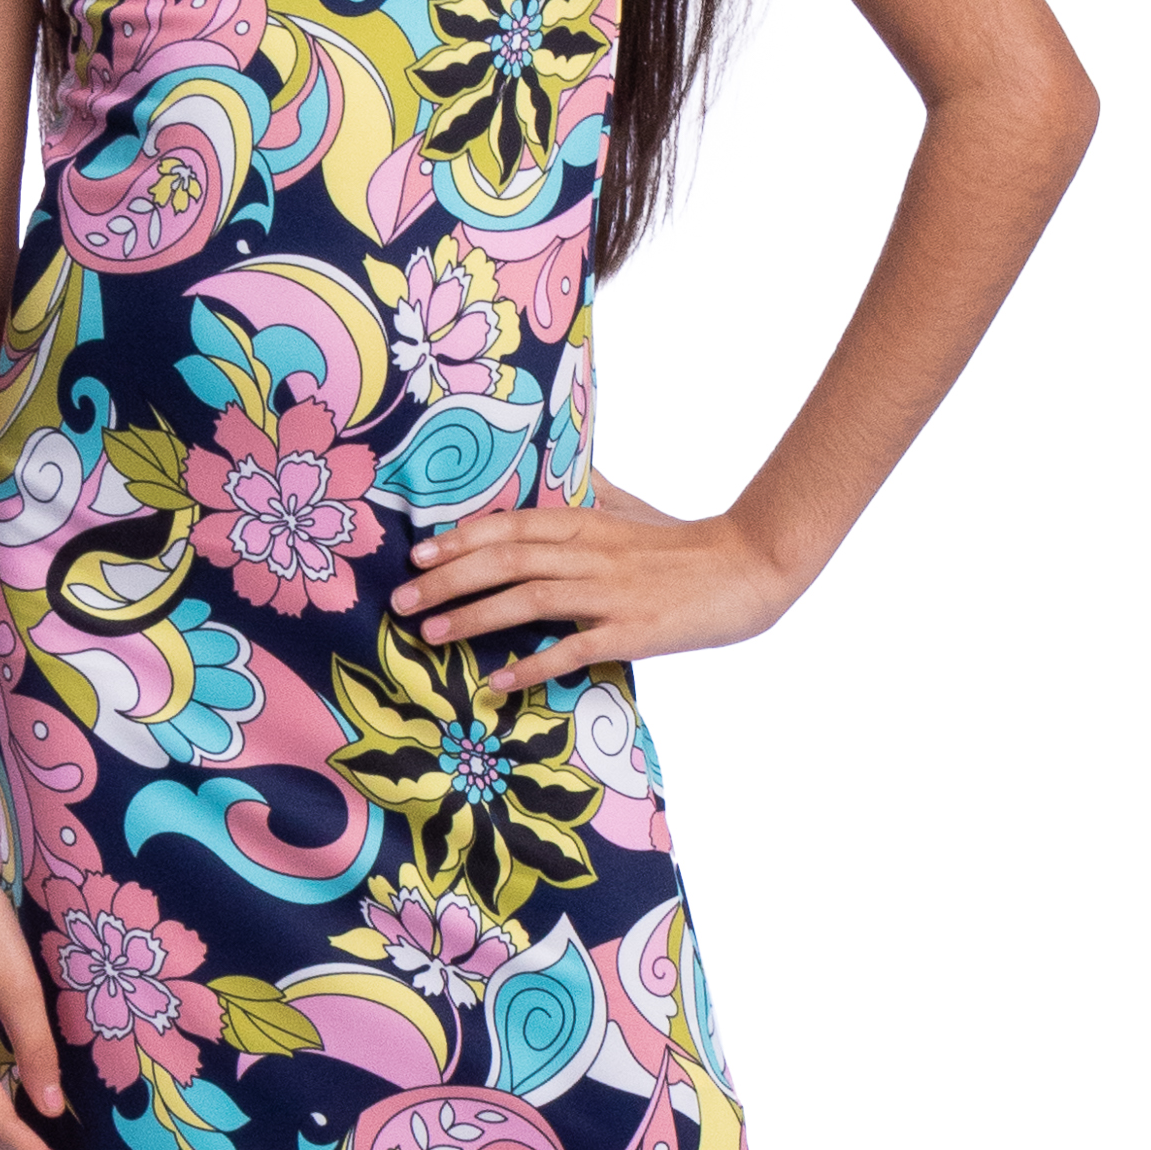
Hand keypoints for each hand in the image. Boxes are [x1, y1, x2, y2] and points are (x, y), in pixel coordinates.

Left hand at [389, 484, 794, 691]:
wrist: (749, 568)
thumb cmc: (684, 543)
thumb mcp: (631, 508)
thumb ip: (590, 491)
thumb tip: (562, 467)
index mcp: (587, 522)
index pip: (510, 525)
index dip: (460, 538)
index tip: (418, 554)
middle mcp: (590, 554)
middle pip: (505, 561)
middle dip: (447, 581)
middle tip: (402, 600)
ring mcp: (610, 594)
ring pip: (528, 600)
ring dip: (473, 617)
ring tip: (431, 634)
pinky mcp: (633, 632)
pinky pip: (572, 648)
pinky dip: (532, 665)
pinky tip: (498, 682)